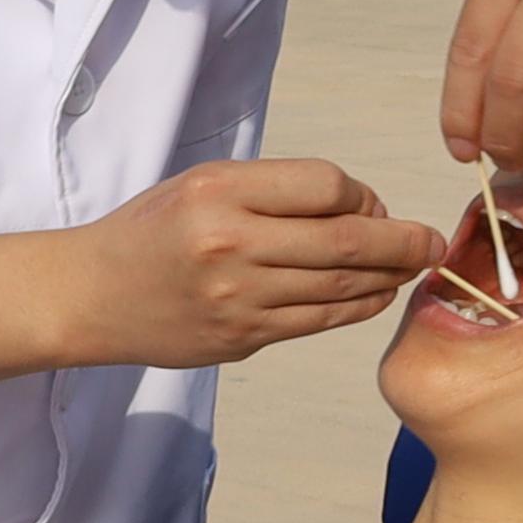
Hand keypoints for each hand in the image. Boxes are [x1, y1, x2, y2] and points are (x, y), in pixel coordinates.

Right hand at [51, 160, 445, 368]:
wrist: (89, 295)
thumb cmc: (150, 232)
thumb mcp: (201, 185)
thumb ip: (274, 192)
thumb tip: (361, 210)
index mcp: (220, 192)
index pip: (325, 185)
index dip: (362, 195)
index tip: (371, 205)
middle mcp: (230, 243)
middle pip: (346, 239)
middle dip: (403, 241)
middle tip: (433, 242)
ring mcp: (237, 297)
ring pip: (341, 285)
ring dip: (389, 277)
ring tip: (413, 268)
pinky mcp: (241, 338)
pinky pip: (319, 320)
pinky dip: (358, 306)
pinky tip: (375, 294)